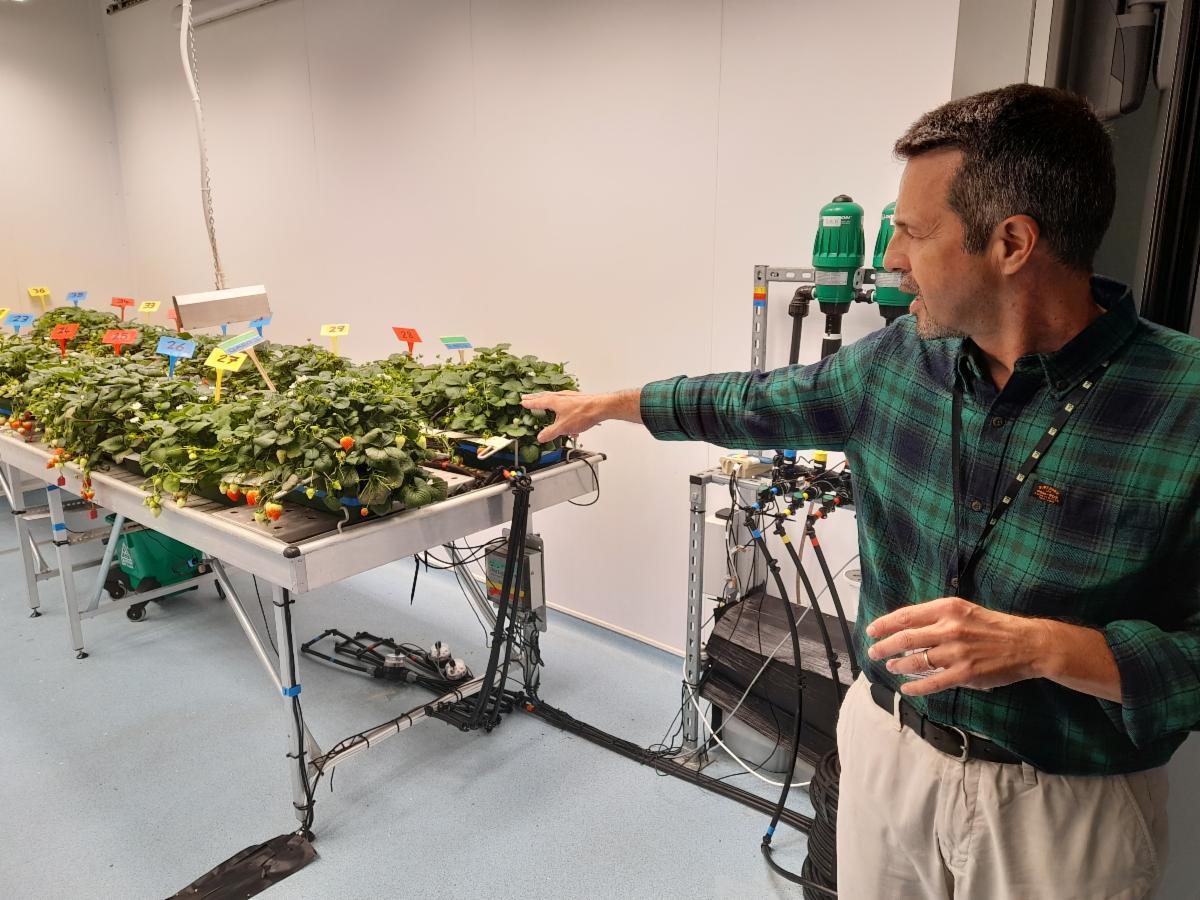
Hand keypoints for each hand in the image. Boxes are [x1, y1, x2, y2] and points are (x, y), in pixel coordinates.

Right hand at [520, 391, 599, 442]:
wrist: (600, 408)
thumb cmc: (583, 413)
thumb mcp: (563, 427)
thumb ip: (550, 433)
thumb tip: (541, 437)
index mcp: (553, 401)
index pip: (537, 402)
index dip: (529, 403)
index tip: (522, 402)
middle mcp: (560, 396)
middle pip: (544, 397)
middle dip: (536, 399)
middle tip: (528, 398)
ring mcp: (569, 397)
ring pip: (555, 399)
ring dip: (548, 402)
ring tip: (543, 403)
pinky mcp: (577, 399)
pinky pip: (565, 403)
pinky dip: (561, 408)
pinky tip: (565, 417)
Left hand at [865, 596, 1047, 696]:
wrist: (1027, 644)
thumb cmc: (993, 626)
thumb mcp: (964, 610)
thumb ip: (938, 617)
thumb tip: (908, 627)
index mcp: (947, 609)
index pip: (906, 616)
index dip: (885, 624)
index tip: (871, 630)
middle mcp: (949, 628)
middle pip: (906, 638)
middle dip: (884, 646)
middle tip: (873, 652)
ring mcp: (957, 652)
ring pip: (916, 660)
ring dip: (898, 665)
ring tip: (890, 667)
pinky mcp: (965, 674)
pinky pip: (933, 682)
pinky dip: (915, 686)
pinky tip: (906, 688)